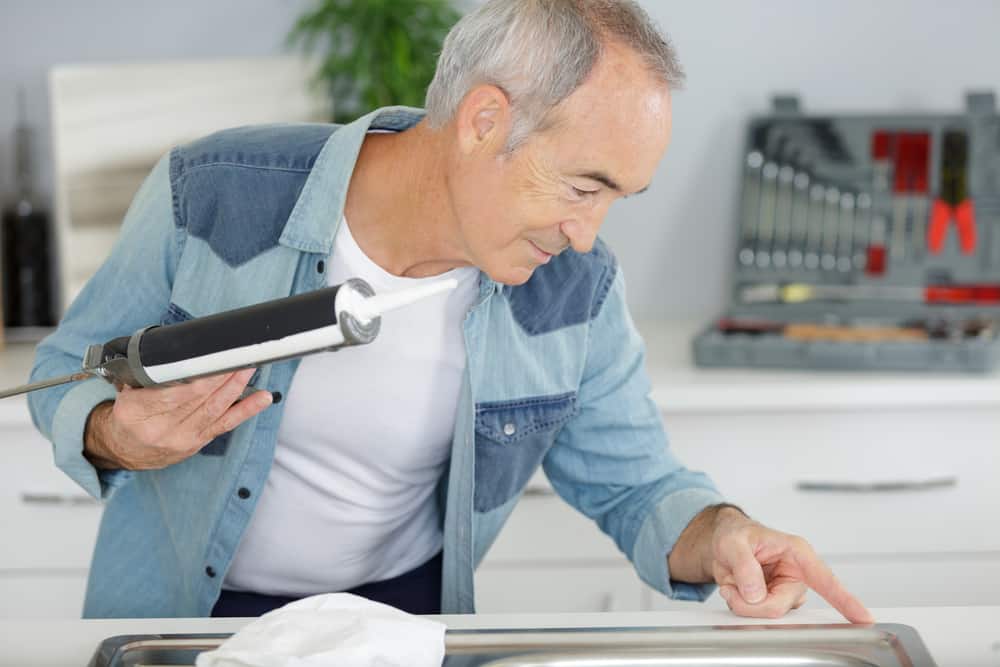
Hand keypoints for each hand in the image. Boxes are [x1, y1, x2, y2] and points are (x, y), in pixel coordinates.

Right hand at [84, 368, 271, 470]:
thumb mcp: (126, 391)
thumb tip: (178, 350)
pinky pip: (225, 425)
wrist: (122, 450)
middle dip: (220, 374)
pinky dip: (246, 410)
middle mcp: (161, 427)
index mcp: (138, 411)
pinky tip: (262, 398)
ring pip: (215, 408)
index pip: (173, 391)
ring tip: (249, 367)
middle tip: (237, 355)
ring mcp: (182, 438)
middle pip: (198, 397)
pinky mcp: (198, 443)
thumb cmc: (128, 415)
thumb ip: (149, 374)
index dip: (197, 374)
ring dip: (236, 386)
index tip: (212, 356)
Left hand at [708, 509, 872, 622]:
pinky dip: (740, 605)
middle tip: (731, 587)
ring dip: (744, 604)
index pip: (825, 579)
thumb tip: (756, 594)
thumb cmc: (735, 534)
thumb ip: (744, 566)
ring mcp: (786, 590)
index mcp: (797, 553)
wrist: (724, 542)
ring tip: (733, 581)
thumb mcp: (733, 543)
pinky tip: (736, 589)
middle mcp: (796, 574)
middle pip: (779, 606)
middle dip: (751, 603)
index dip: (845, 600)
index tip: (863, 618)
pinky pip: (758, 615)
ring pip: (768, 613)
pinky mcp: (774, 601)